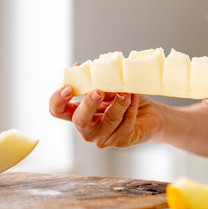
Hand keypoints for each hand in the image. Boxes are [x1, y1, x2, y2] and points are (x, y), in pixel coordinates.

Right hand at [49, 86, 164, 147]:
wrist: (149, 114)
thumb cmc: (125, 99)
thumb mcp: (110, 87)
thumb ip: (96, 82)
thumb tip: (80, 67)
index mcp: (78, 112)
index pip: (57, 110)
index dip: (58, 100)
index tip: (68, 88)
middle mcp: (87, 128)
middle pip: (80, 121)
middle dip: (89, 105)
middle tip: (98, 92)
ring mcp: (103, 137)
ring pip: (109, 121)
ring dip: (118, 103)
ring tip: (126, 91)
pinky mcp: (121, 141)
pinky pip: (125, 123)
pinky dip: (131, 108)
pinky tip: (134, 98)